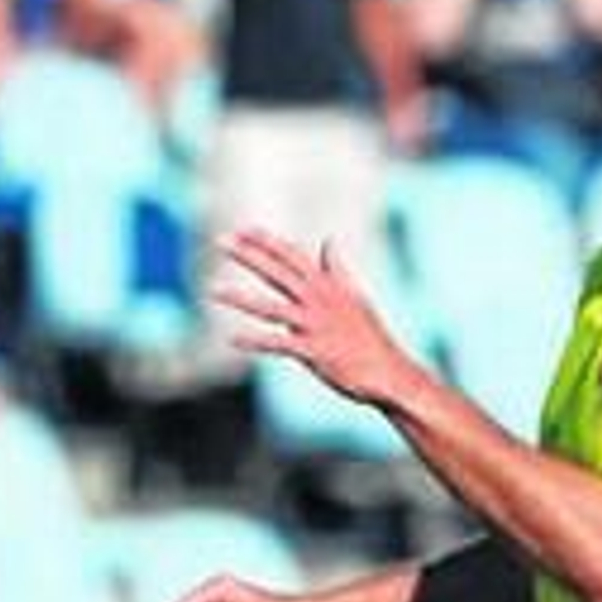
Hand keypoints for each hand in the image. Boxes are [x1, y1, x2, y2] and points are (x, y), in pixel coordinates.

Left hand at [215, 228, 407, 403]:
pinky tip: (232, 338)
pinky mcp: (314, 351)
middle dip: (247, 255)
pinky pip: (278, 343)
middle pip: (277, 272)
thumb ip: (337, 269)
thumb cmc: (369, 337)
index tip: (241, 230)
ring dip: (240, 298)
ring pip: (271, 307)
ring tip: (212, 290)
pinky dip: (255, 340)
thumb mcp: (354, 297)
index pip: (292, 256)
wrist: (388, 371)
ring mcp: (316, 325)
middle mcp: (320, 300)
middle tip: (219, 241)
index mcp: (328, 286)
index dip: (266, 242)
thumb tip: (329, 241)